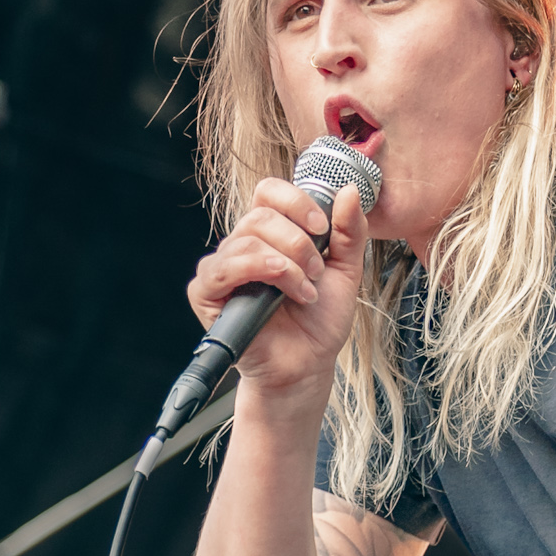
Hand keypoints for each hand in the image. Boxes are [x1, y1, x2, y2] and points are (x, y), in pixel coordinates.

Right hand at [185, 175, 369, 398]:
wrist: (308, 365)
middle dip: (298, 242)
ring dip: (285, 264)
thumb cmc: (320, 322)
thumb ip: (349, 232)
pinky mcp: (207, 294)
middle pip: (260, 216)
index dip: (296, 202)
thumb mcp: (346, 271)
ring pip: (245, 239)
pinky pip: (220, 268)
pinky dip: (255, 270)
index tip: (322, 227)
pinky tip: (279, 287)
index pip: (269, 192)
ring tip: (305, 291)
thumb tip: (349, 191)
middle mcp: (243, 246)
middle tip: (317, 272)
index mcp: (271, 234)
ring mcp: (223, 269)